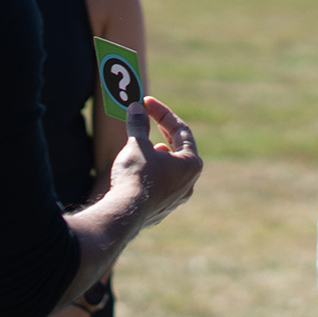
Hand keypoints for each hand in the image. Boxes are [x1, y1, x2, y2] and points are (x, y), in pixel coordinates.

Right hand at [110, 96, 201, 227]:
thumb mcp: (137, 144)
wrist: (125, 213)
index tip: (146, 103)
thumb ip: (139, 124)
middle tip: (147, 117)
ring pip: (172, 168)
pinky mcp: (163, 208)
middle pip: (179, 149)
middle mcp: (190, 182)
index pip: (180, 130)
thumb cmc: (137, 176)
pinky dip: (152, 171)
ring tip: (145, 145)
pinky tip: (140, 170)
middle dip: (162, 131)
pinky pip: (162, 184)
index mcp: (191, 163)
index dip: (162, 113)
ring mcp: (178, 198)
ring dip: (159, 152)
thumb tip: (136, 108)